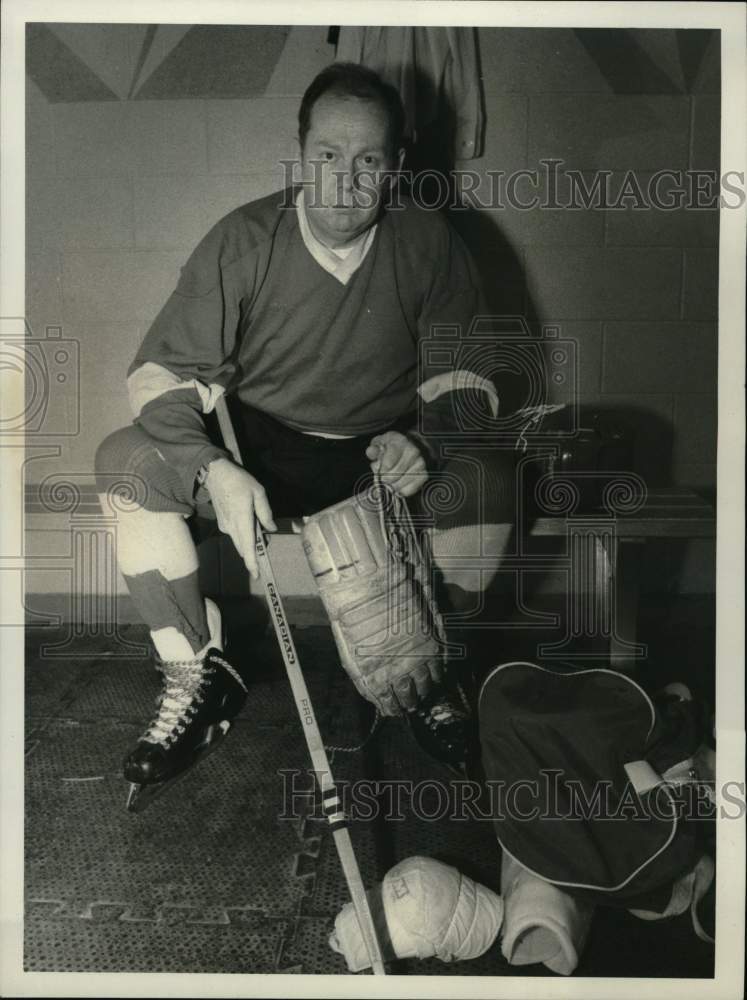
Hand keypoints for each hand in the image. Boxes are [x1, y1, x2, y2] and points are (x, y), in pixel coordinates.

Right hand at [204, 458, 276, 578]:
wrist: (215, 474)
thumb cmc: (239, 481)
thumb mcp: (258, 492)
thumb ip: (265, 513)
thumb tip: (271, 529)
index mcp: (242, 520)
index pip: (247, 547)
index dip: (252, 563)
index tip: (256, 575)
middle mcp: (231, 528)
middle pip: (244, 548)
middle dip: (254, 552)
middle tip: (265, 543)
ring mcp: (225, 527)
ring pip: (240, 542)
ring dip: (250, 543)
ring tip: (259, 529)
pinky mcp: (222, 524)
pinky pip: (236, 535)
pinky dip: (244, 535)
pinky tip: (249, 523)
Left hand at [365, 431, 427, 496]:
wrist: (411, 447)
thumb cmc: (391, 447)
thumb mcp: (380, 444)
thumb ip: (374, 450)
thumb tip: (371, 452)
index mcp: (400, 442)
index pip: (388, 463)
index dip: (381, 470)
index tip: (379, 470)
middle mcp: (413, 452)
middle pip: (393, 476)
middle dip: (384, 479)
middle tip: (383, 476)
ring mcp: (420, 464)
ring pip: (399, 485)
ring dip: (392, 486)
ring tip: (390, 480)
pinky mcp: (424, 475)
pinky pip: (408, 490)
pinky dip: (400, 490)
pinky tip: (398, 483)